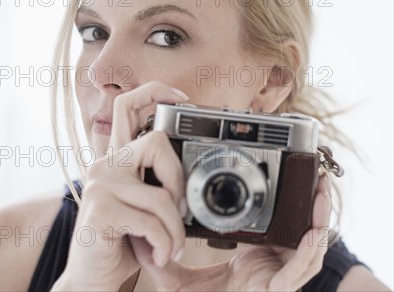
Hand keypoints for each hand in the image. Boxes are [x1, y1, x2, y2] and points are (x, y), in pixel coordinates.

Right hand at [52, 81, 189, 290]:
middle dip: (179, 179)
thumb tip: (190, 179)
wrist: (91, 278)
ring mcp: (100, 185)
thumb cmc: (121, 242)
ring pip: (162, 195)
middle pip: (156, 142)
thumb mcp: (141, 207)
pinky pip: (153, 222)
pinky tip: (160, 255)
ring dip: (176, 228)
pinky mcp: (101, 211)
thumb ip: (155, 184)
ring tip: (171, 246)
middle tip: (179, 209)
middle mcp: (104, 164)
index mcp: (115, 159)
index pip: (126, 106)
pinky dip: (166, 244)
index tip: (184, 101)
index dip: (155, 93)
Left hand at [129, 172, 332, 290]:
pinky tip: (314, 230)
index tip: (277, 182)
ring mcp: (277, 277)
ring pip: (307, 246)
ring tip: (321, 191)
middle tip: (313, 177)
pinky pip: (302, 269)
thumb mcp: (174, 278)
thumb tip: (138, 233)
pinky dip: (311, 249)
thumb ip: (157, 255)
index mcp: (250, 259)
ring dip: (318, 218)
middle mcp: (269, 265)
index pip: (271, 229)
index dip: (280, 208)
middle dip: (309, 205)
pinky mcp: (279, 290)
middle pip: (297, 232)